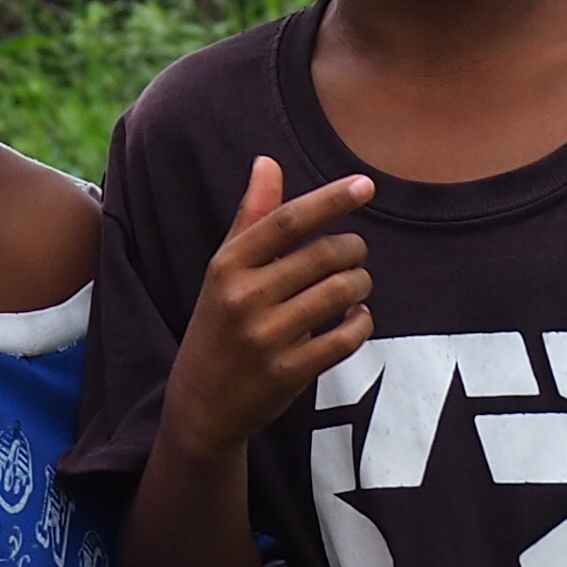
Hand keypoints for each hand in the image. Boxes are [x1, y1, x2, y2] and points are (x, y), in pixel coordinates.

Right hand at [163, 159, 373, 460]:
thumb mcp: (223, 271)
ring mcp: (264, 338)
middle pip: (322, 255)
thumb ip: (250, 218)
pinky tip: (357, 317)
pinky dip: (361, 323)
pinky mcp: (286, 373)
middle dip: (353, 249)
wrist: (200, 404)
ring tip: (357, 284)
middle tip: (356, 253)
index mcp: (227, 266)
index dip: (330, 199)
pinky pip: (344, 338)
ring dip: (360, 283)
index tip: (366, 184)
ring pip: (338, 293)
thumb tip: (267, 161)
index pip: (286, 221)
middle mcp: (243, 298)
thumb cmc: (218, 325)